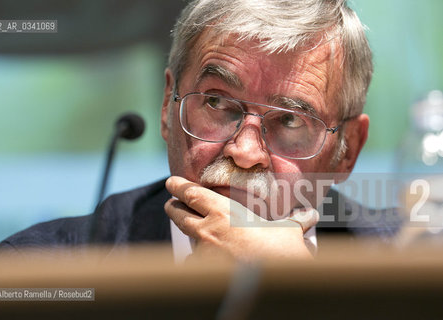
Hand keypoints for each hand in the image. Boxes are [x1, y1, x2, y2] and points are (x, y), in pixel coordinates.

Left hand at [164, 176, 318, 261]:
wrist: (272, 286)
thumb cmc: (280, 256)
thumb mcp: (289, 234)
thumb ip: (295, 222)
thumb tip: (310, 216)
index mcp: (224, 213)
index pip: (192, 194)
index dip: (179, 186)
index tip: (172, 182)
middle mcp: (208, 231)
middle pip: (179, 214)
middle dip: (173, 207)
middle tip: (171, 204)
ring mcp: (203, 253)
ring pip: (188, 240)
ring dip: (190, 237)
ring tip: (197, 237)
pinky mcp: (203, 273)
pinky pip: (195, 264)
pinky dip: (198, 261)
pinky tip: (208, 263)